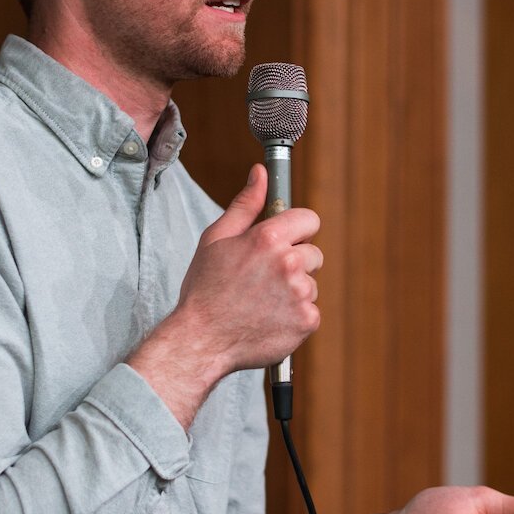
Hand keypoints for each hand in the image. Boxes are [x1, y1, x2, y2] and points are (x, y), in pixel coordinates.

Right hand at [130, 165, 321, 425]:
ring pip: (311, 285)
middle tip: (263, 280)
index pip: (309, 219)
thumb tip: (261, 172)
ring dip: (293, 292)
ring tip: (261, 303)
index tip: (285, 241)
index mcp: (269, 238)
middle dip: (294, 264)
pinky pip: (311, 312)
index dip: (297, 230)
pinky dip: (295, 318)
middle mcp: (289, 263)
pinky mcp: (307, 321)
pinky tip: (269, 320)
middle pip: (313, 254)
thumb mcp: (217, 239)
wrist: (200, 340)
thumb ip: (246, 204)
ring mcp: (301, 294)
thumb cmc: (205, 288)